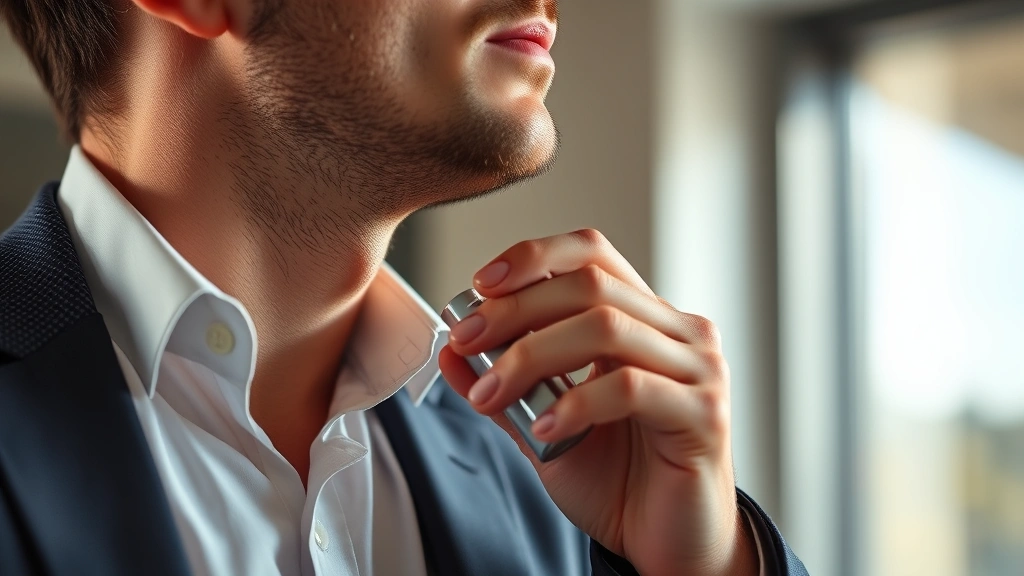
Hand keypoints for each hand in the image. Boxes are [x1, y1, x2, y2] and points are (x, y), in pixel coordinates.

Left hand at [439, 230, 757, 575]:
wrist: (667, 546)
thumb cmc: (618, 481)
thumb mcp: (543, 426)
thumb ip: (506, 387)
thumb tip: (451, 350)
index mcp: (644, 320)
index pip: (593, 253)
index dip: (534, 256)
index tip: (480, 283)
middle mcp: (678, 332)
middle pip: (591, 285)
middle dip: (516, 309)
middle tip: (467, 339)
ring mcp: (698, 369)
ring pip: (607, 327)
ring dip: (533, 355)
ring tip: (493, 393)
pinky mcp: (706, 414)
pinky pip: (631, 388)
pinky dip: (576, 403)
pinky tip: (544, 428)